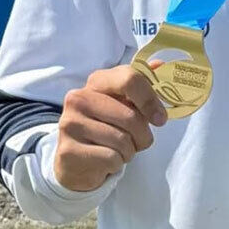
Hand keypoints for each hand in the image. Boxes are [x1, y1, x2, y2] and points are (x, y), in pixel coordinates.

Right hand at [54, 63, 167, 191]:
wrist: (76, 161)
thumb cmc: (107, 127)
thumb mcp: (124, 104)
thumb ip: (142, 85)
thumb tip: (161, 64)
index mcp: (96, 82)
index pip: (130, 79)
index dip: (150, 100)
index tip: (160, 118)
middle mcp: (78, 99)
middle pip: (130, 116)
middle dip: (143, 135)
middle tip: (139, 141)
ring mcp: (70, 124)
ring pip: (122, 140)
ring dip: (129, 151)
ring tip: (120, 150)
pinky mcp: (68, 151)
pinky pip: (111, 158)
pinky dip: (116, 164)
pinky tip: (106, 161)